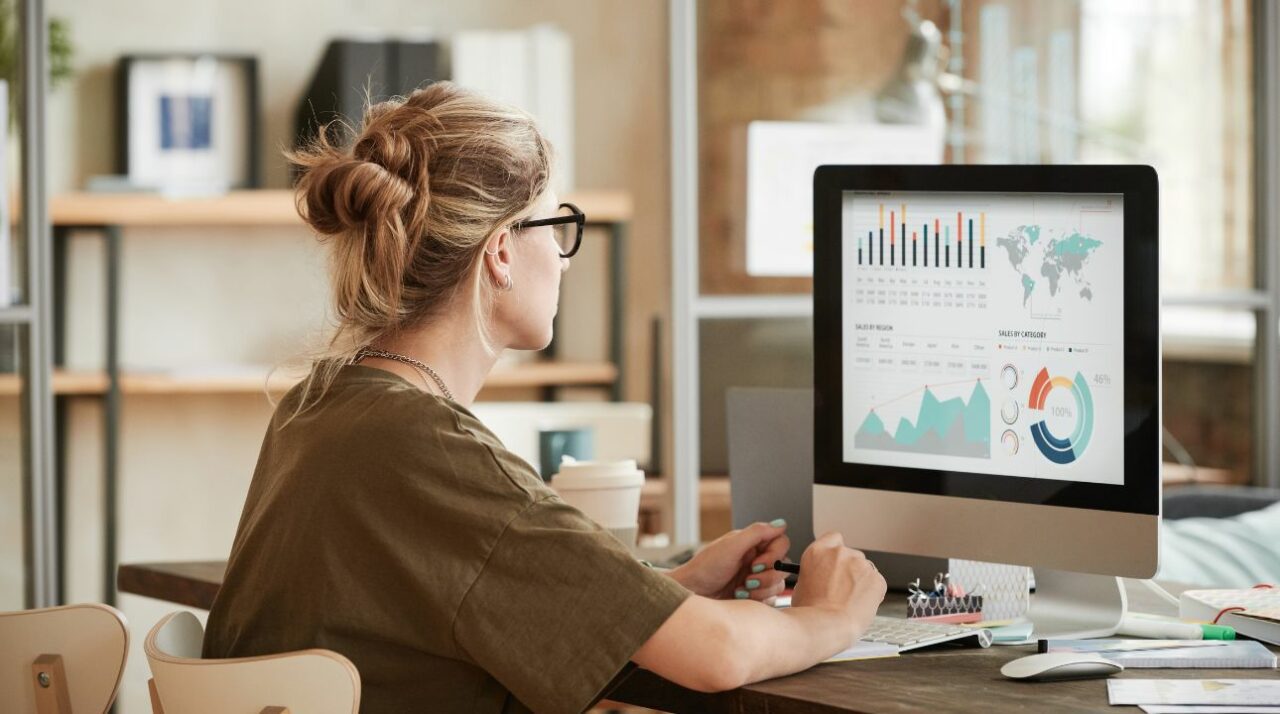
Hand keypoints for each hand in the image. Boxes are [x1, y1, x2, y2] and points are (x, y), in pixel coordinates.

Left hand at [669, 520, 790, 600]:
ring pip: (778, 584)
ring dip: (760, 590)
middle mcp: (757, 558)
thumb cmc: (706, 567)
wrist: (692, 592)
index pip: (781, 543)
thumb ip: (757, 533)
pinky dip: (757, 600)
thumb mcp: (731, 546)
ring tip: (740, 590)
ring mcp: (757, 577)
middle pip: (783, 566)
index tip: (756, 564)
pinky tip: (739, 597)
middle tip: (747, 580)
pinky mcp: (755, 595)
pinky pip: (771, 599)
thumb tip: (781, 524)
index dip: (774, 555)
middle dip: (766, 576)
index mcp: (753, 543)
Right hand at [790, 532, 886, 638]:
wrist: (828, 626)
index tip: (836, 562)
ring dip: (861, 582)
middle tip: (843, 589)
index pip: (833, 538)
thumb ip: (815, 574)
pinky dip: (872, 593)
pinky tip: (860, 606)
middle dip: (850, 570)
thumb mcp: (801, 587)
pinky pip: (877, 583)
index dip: (836, 552)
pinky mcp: (877, 579)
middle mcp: (840, 553)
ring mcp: (860, 564)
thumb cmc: (811, 614)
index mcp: (817, 552)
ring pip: (865, 570)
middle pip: (851, 555)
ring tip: (851, 603)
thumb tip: (822, 579)